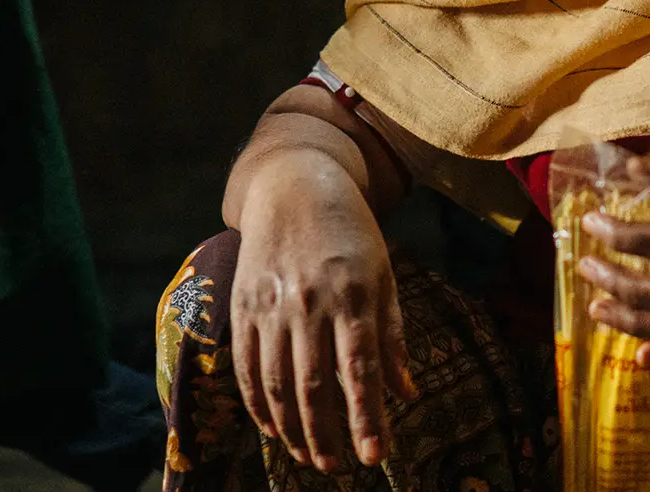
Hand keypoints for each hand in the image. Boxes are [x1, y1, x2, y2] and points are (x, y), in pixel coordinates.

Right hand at [231, 165, 416, 472]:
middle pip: (314, 385)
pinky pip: (246, 366)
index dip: (366, 417)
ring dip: (292, 428)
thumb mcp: (384, 275)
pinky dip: (258, 403)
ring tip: (309, 457)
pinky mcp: (243, 305)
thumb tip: (406, 393)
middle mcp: (310, 303)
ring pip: (277, 382)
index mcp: (353, 295)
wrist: (293, 185)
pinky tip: (273, 428)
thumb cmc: (350, 233)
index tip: (375, 456)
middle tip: (338, 467)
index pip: (360, 369)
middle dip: (326, 435)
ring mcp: (271, 305)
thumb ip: (392, 337)